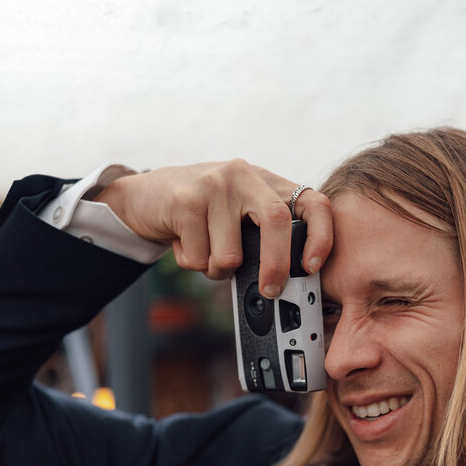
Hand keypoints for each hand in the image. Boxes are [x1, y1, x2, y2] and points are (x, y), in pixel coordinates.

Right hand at [94, 161, 332, 291]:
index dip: (321, 236)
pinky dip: (192, 262)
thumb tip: (289, 283)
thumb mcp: (238, 214)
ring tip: (204, 250)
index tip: (312, 266)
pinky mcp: (186, 200)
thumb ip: (264, 235)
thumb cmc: (199, 214)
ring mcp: (214, 184)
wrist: (144, 197)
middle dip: (275, 267)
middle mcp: (244, 175)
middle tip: (269, 290)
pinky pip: (201, 258)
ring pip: (232, 255)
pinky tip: (183, 241)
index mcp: (265, 181)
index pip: (311, 202)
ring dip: (217, 269)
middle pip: (277, 223)